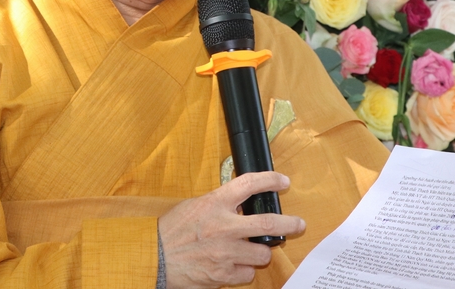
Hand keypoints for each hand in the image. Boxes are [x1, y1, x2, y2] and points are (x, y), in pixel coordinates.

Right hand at [158, 171, 304, 288]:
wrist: (155, 257)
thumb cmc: (172, 230)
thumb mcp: (195, 206)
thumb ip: (219, 204)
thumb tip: (241, 204)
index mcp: (215, 203)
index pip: (249, 184)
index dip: (271, 180)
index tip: (282, 181)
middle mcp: (223, 226)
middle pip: (269, 222)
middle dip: (290, 223)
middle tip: (299, 224)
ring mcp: (225, 252)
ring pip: (262, 253)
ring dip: (261, 252)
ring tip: (252, 250)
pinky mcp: (223, 274)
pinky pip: (247, 273)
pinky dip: (245, 270)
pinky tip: (235, 265)